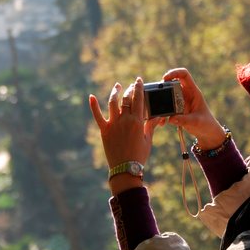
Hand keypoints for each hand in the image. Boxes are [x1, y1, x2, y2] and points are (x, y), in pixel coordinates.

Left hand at [88, 78, 163, 192]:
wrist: (125, 168)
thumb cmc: (139, 156)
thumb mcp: (148, 140)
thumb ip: (151, 126)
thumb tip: (158, 116)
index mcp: (138, 122)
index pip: (139, 100)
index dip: (139, 88)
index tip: (139, 80)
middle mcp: (125, 120)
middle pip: (127, 99)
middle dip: (129, 90)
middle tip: (131, 85)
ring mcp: (113, 124)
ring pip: (113, 103)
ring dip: (115, 92)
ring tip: (117, 86)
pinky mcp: (104, 130)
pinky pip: (97, 116)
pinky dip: (93, 106)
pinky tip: (91, 96)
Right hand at [162, 68, 226, 148]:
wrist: (207, 133)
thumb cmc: (206, 124)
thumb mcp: (196, 122)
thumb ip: (184, 120)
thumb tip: (170, 118)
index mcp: (193, 92)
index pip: (184, 75)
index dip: (174, 73)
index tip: (165, 78)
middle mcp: (186, 94)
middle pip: (172, 83)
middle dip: (163, 87)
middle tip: (157, 95)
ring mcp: (180, 101)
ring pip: (167, 96)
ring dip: (161, 102)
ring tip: (159, 113)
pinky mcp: (176, 110)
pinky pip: (166, 108)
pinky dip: (162, 114)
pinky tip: (162, 122)